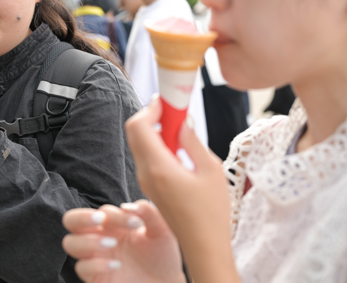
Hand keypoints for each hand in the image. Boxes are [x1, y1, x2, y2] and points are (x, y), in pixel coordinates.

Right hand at [62, 201, 185, 282]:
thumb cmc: (162, 255)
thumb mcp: (162, 230)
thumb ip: (149, 213)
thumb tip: (127, 206)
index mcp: (113, 224)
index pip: (101, 211)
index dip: (115, 214)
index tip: (137, 224)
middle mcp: (99, 238)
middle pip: (71, 220)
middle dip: (82, 217)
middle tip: (101, 221)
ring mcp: (95, 257)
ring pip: (70, 243)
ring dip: (87, 241)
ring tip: (112, 245)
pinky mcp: (95, 277)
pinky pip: (81, 268)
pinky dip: (96, 264)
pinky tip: (117, 265)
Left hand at [124, 97, 237, 281]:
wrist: (203, 246)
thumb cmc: (211, 212)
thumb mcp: (209, 170)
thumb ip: (192, 141)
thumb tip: (183, 121)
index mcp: (158, 166)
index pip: (139, 126)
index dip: (150, 107)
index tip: (168, 100)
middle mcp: (146, 173)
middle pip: (135, 132)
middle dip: (151, 116)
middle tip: (174, 110)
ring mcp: (146, 181)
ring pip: (140, 145)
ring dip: (155, 130)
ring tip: (180, 129)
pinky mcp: (151, 187)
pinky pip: (147, 158)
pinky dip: (157, 145)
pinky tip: (178, 148)